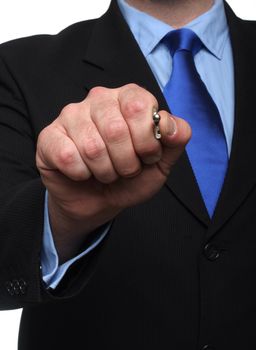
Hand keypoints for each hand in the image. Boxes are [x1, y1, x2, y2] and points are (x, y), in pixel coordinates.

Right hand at [36, 84, 190, 260]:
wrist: (100, 200)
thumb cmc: (129, 177)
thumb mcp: (160, 162)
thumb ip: (175, 139)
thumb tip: (170, 124)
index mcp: (128, 98)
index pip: (140, 107)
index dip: (147, 141)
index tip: (147, 156)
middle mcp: (98, 99)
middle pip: (116, 130)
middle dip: (127, 163)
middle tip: (125, 169)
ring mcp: (71, 115)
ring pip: (92, 147)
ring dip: (105, 172)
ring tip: (106, 172)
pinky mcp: (49, 136)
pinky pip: (67, 157)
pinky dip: (81, 174)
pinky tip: (83, 172)